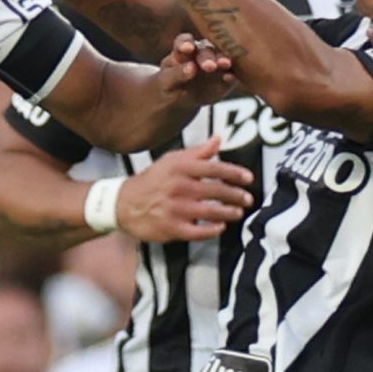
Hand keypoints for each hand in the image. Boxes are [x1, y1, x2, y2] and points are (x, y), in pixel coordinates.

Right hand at [117, 134, 256, 242]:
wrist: (124, 204)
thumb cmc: (152, 181)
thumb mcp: (172, 161)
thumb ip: (198, 152)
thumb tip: (219, 139)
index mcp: (180, 168)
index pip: (214, 168)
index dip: (234, 173)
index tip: (248, 178)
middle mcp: (179, 187)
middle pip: (215, 190)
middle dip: (235, 195)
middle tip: (248, 198)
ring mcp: (175, 209)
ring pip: (210, 211)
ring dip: (228, 212)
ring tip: (238, 212)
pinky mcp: (172, 228)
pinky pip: (197, 231)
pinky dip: (211, 230)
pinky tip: (220, 227)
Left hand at [155, 31, 234, 106]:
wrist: (179, 99)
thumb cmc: (169, 86)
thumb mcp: (166, 82)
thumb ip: (177, 74)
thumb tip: (191, 67)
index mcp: (183, 49)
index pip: (185, 41)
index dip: (186, 42)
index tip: (186, 48)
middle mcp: (201, 52)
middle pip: (206, 50)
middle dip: (207, 56)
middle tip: (209, 65)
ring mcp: (216, 63)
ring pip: (221, 58)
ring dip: (224, 60)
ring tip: (225, 65)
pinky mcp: (225, 77)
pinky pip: (231, 74)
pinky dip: (232, 76)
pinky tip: (231, 78)